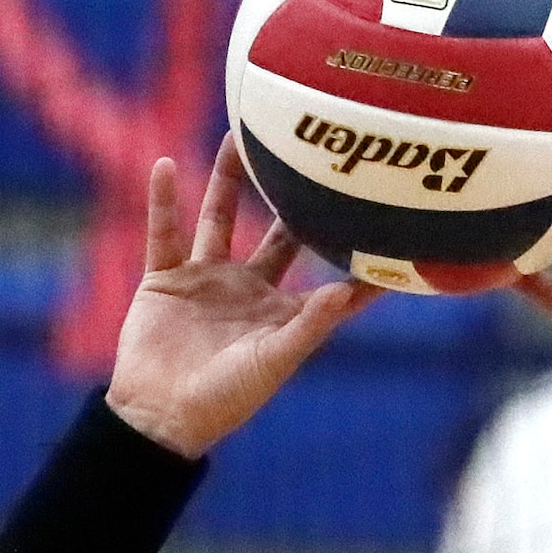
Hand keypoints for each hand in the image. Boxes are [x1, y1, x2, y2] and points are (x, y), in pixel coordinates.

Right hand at [107, 135, 381, 457]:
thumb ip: (310, 324)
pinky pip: (163, 231)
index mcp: (281, 311)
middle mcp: (247, 287)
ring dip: (228, 179)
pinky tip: (166, 164)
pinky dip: (163, 200)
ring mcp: (205, 279)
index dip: (357, 256)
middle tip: (314, 153)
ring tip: (239, 136)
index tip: (391, 220)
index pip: (328, 276)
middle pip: (276, 231)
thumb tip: (349, 289)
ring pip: (219, 217)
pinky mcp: (165, 279)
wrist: (159, 416)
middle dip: (293, 196)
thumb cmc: (225, 400)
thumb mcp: (274, 361)